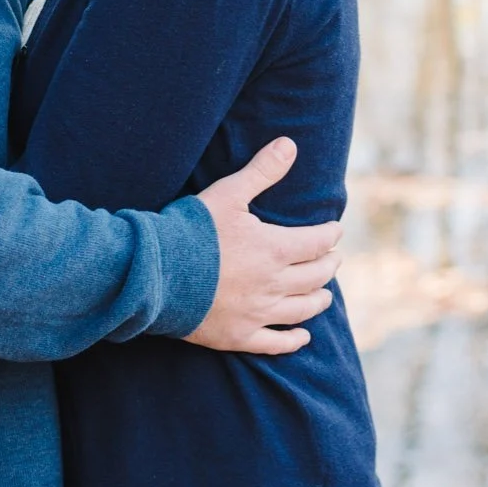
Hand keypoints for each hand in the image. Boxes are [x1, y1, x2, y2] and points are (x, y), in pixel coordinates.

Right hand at [186, 138, 340, 354]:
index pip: (317, 242)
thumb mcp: (226, 194)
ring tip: (323, 294)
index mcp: (274, 249)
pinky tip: (302, 338)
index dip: (329, 234)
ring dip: (318, 300)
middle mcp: (273, 284)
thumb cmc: (190, 230)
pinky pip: (275, 343)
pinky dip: (293, 341)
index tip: (333, 230)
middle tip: (332, 258)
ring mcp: (257, 312)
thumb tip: (290, 144)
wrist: (153, 272)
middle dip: (328, 265)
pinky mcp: (238, 334)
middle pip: (315, 276)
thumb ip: (261, 171)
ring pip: (302, 309)